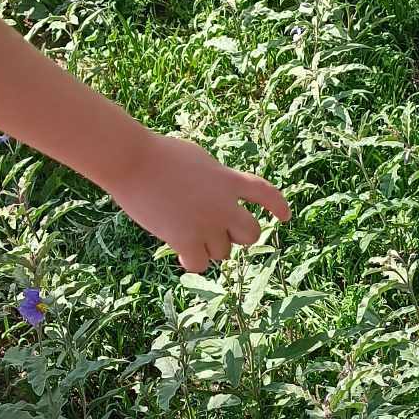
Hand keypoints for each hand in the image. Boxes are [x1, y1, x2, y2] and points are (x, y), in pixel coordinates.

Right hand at [110, 135, 290, 268]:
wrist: (132, 161)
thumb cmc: (158, 155)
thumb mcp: (198, 159)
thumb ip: (216, 180)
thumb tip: (220, 199)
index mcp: (228, 179)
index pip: (265, 193)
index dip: (278, 206)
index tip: (285, 217)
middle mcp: (224, 204)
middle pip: (251, 234)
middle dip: (238, 236)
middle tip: (219, 233)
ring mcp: (206, 223)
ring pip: (222, 252)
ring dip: (208, 247)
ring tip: (186, 232)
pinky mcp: (185, 239)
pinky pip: (200, 264)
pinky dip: (192, 260)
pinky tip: (180, 250)